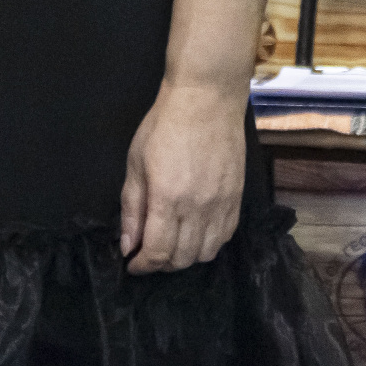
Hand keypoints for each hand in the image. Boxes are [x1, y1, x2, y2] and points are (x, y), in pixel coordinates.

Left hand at [120, 79, 244, 272]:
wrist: (207, 99)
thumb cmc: (164, 125)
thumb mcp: (136, 163)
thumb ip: (132, 208)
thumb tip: (128, 245)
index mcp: (167, 198)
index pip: (157, 253)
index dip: (143, 266)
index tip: (133, 264)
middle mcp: (197, 207)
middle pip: (181, 259)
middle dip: (161, 264)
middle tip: (150, 252)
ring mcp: (221, 204)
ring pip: (205, 253)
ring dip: (186, 257)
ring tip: (174, 245)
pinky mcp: (237, 198)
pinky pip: (226, 236)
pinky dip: (209, 244)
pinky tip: (197, 234)